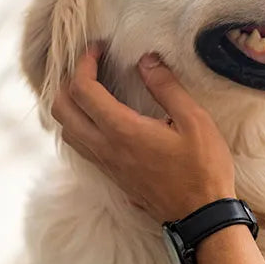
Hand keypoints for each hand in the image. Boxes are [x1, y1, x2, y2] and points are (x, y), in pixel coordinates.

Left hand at [50, 47, 235, 222]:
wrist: (201, 216)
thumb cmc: (203, 168)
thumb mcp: (195, 121)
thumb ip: (167, 87)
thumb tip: (146, 60)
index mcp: (122, 131)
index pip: (83, 90)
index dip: (84, 62)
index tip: (98, 48)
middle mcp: (105, 148)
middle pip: (61, 110)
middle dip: (68, 80)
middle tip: (90, 65)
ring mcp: (106, 165)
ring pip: (66, 130)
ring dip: (70, 104)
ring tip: (91, 86)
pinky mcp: (111, 175)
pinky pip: (80, 145)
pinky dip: (79, 124)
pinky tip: (100, 116)